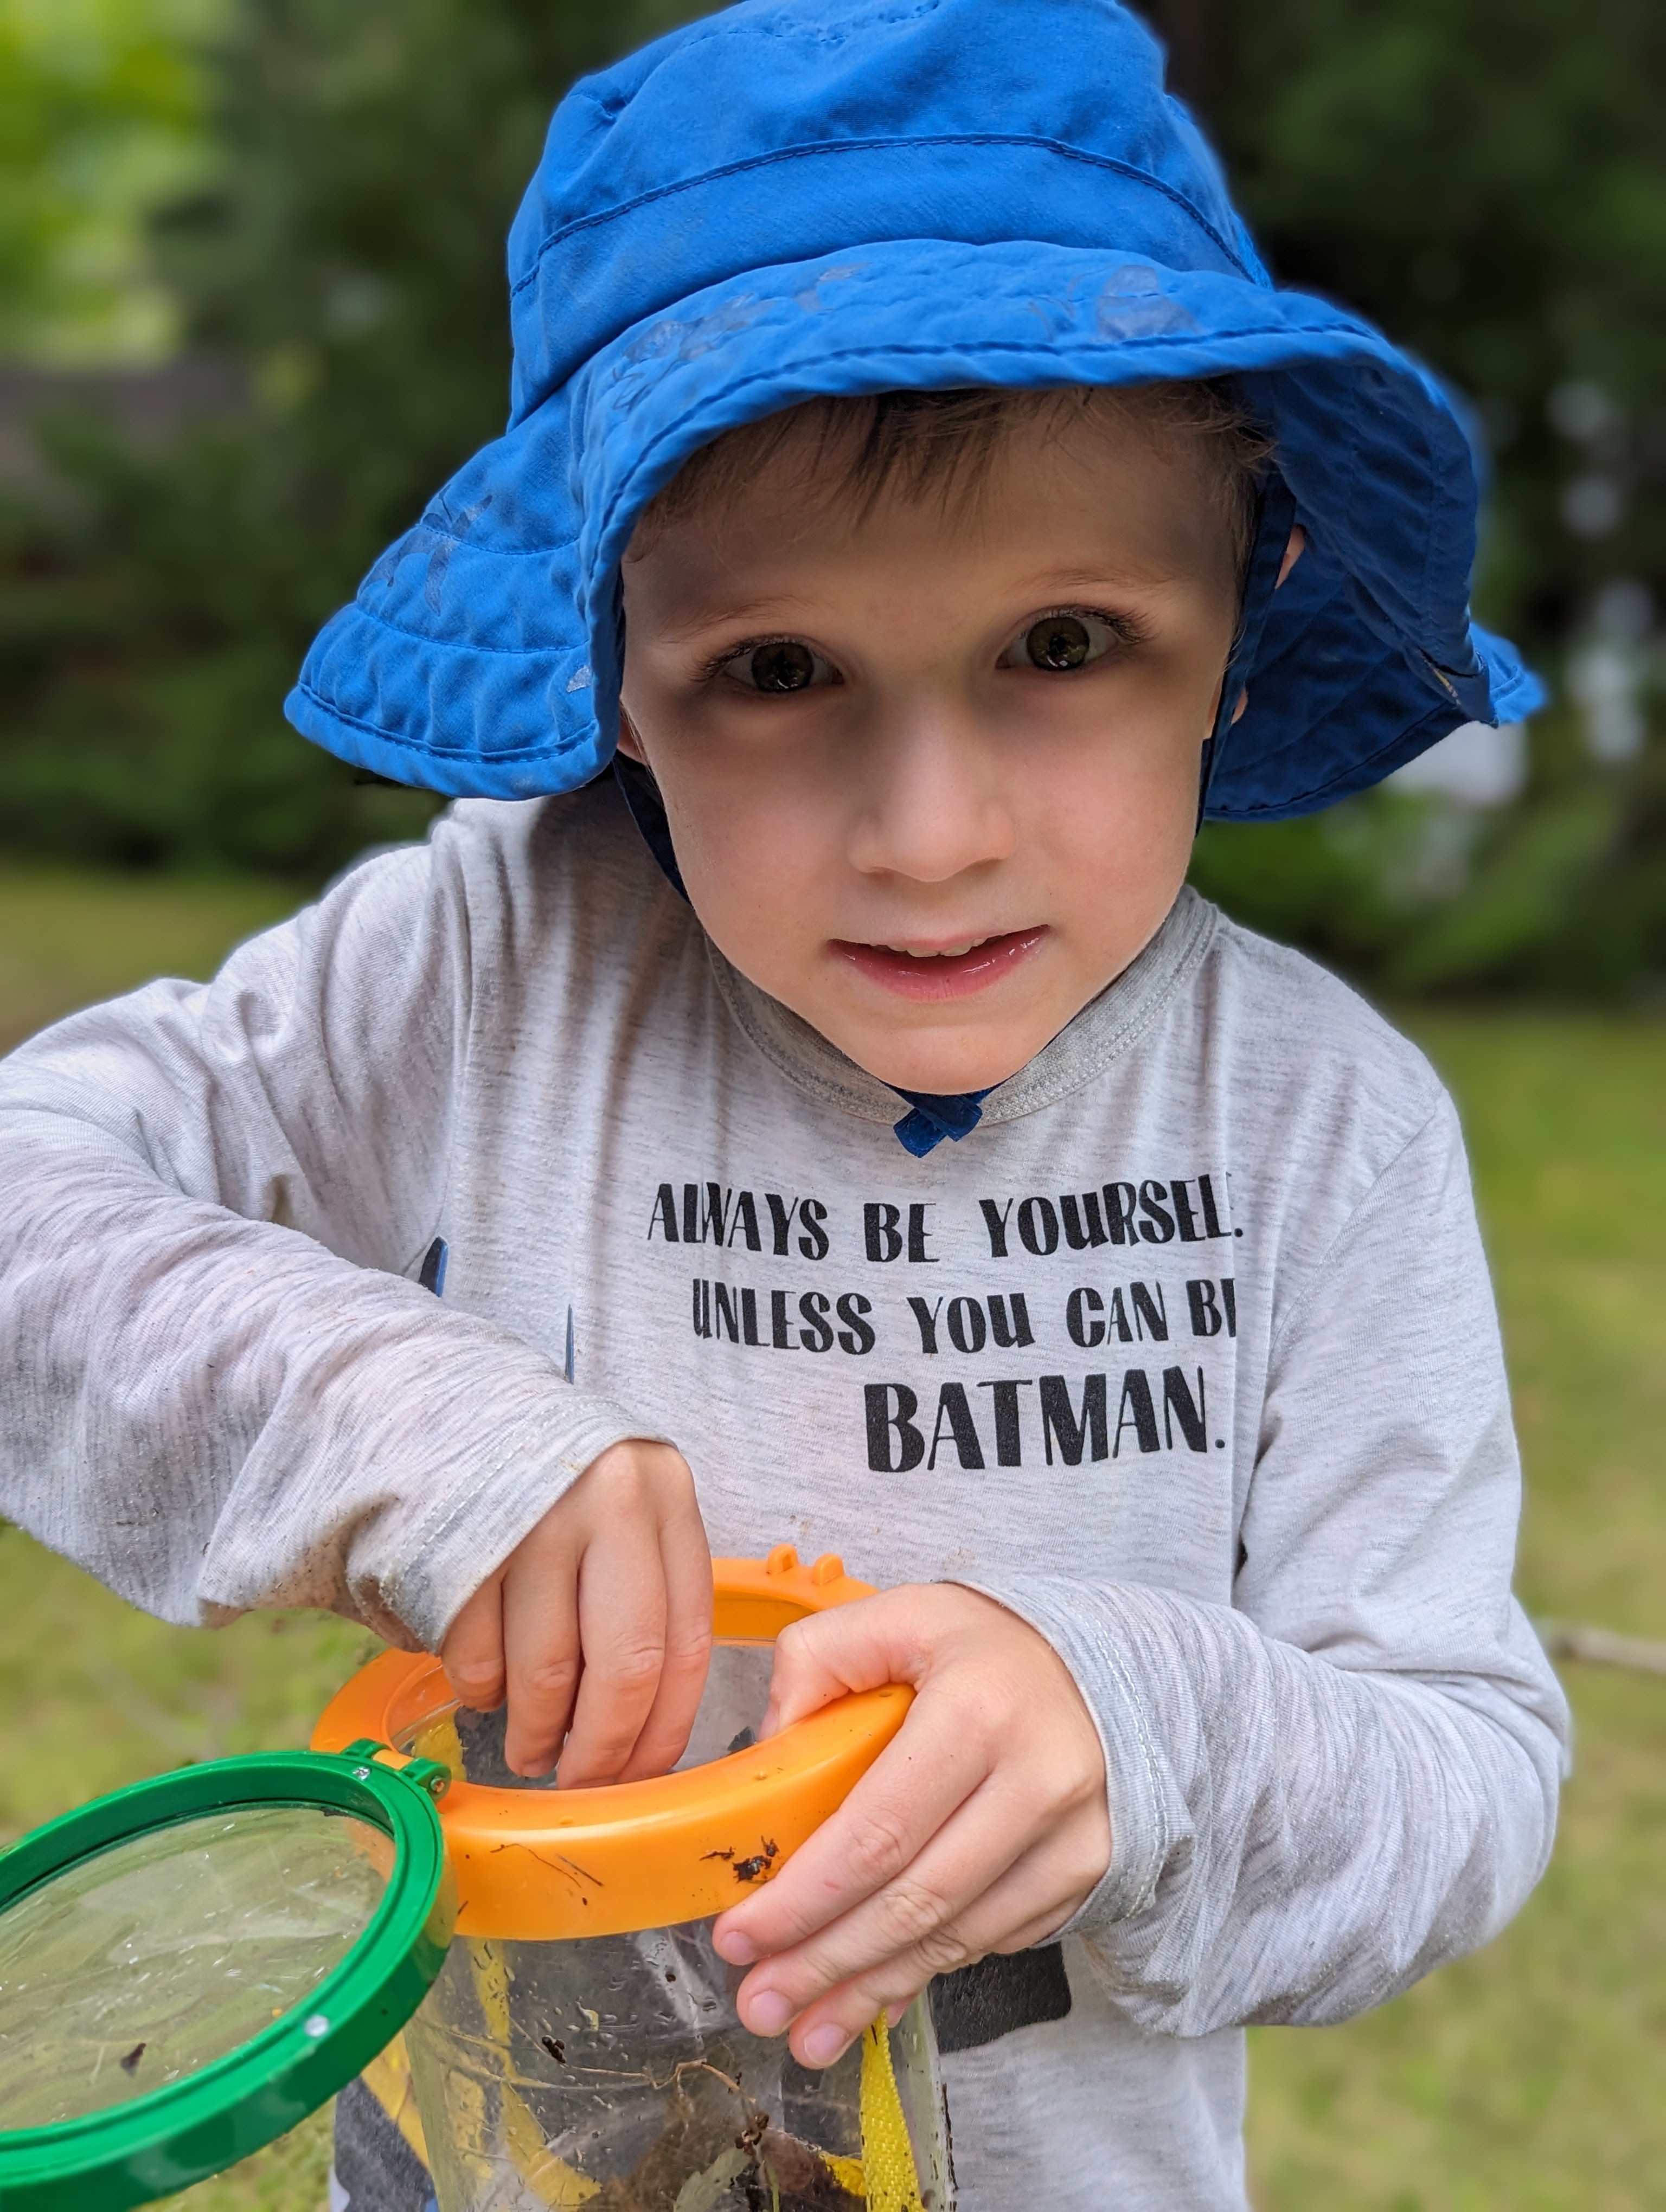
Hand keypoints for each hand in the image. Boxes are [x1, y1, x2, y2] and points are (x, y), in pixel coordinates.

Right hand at [439, 1439, 711, 1783]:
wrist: (455, 1407)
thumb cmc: (556, 1481)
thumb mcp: (626, 1511)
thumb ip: (648, 1595)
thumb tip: (645, 1730)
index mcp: (666, 1498)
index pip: (685, 1643)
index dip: (665, 1729)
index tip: (642, 1775)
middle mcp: (611, 1502)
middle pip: (625, 1669)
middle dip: (602, 1750)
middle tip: (580, 1781)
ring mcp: (533, 1520)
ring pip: (548, 1674)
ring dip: (538, 1733)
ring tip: (531, 1748)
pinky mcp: (462, 1542)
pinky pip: (478, 1656)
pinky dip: (482, 1691)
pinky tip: (488, 1686)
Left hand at [710, 1585, 1109, 2067]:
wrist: (1099, 1666)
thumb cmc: (983, 1645)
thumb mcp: (897, 1615)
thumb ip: (817, 1662)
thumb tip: (770, 1756)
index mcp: (979, 1711)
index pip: (877, 1832)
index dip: (803, 1897)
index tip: (740, 1935)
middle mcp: (1037, 1781)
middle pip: (911, 1901)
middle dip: (824, 1963)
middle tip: (759, 2003)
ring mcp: (1071, 1838)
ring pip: (952, 1938)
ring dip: (870, 1989)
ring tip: (804, 2027)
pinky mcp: (1084, 1874)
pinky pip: (988, 1938)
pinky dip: (925, 1972)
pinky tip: (872, 1992)